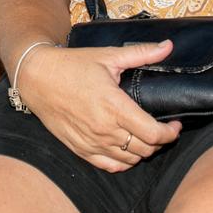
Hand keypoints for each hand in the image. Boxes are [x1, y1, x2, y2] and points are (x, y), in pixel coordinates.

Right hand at [16, 41, 181, 171]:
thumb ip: (142, 53)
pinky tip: (127, 150)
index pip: (153, 134)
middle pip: (145, 149)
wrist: (37, 77)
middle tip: (163, 128)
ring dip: (143, 151)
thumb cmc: (73, 64)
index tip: (175, 125)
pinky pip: (109, 166)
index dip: (170, 133)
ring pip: (129, 160)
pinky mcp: (80, 149)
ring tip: (146, 136)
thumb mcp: (108, 55)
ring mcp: (91, 142)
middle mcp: (104, 129)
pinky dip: (124, 162)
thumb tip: (168, 46)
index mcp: (114, 106)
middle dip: (160, 141)